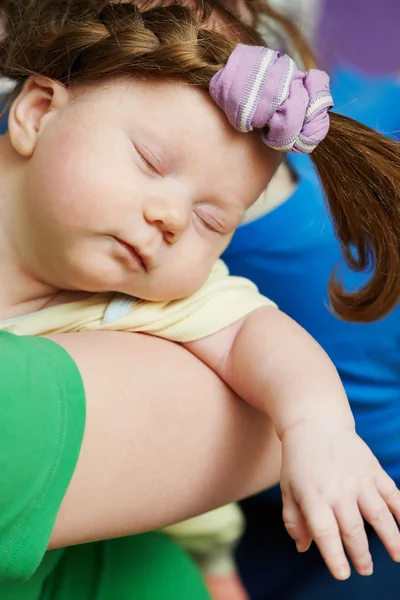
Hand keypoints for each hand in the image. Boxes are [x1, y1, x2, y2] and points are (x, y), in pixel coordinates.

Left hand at [280, 422, 399, 579]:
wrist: (315, 423)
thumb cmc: (298, 460)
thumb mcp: (288, 488)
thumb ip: (294, 519)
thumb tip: (304, 548)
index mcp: (314, 496)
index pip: (326, 533)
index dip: (335, 556)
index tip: (342, 574)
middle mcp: (338, 490)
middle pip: (353, 530)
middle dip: (361, 555)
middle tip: (364, 570)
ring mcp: (358, 479)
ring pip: (379, 516)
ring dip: (391, 540)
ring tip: (396, 557)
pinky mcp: (373, 470)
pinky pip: (393, 495)